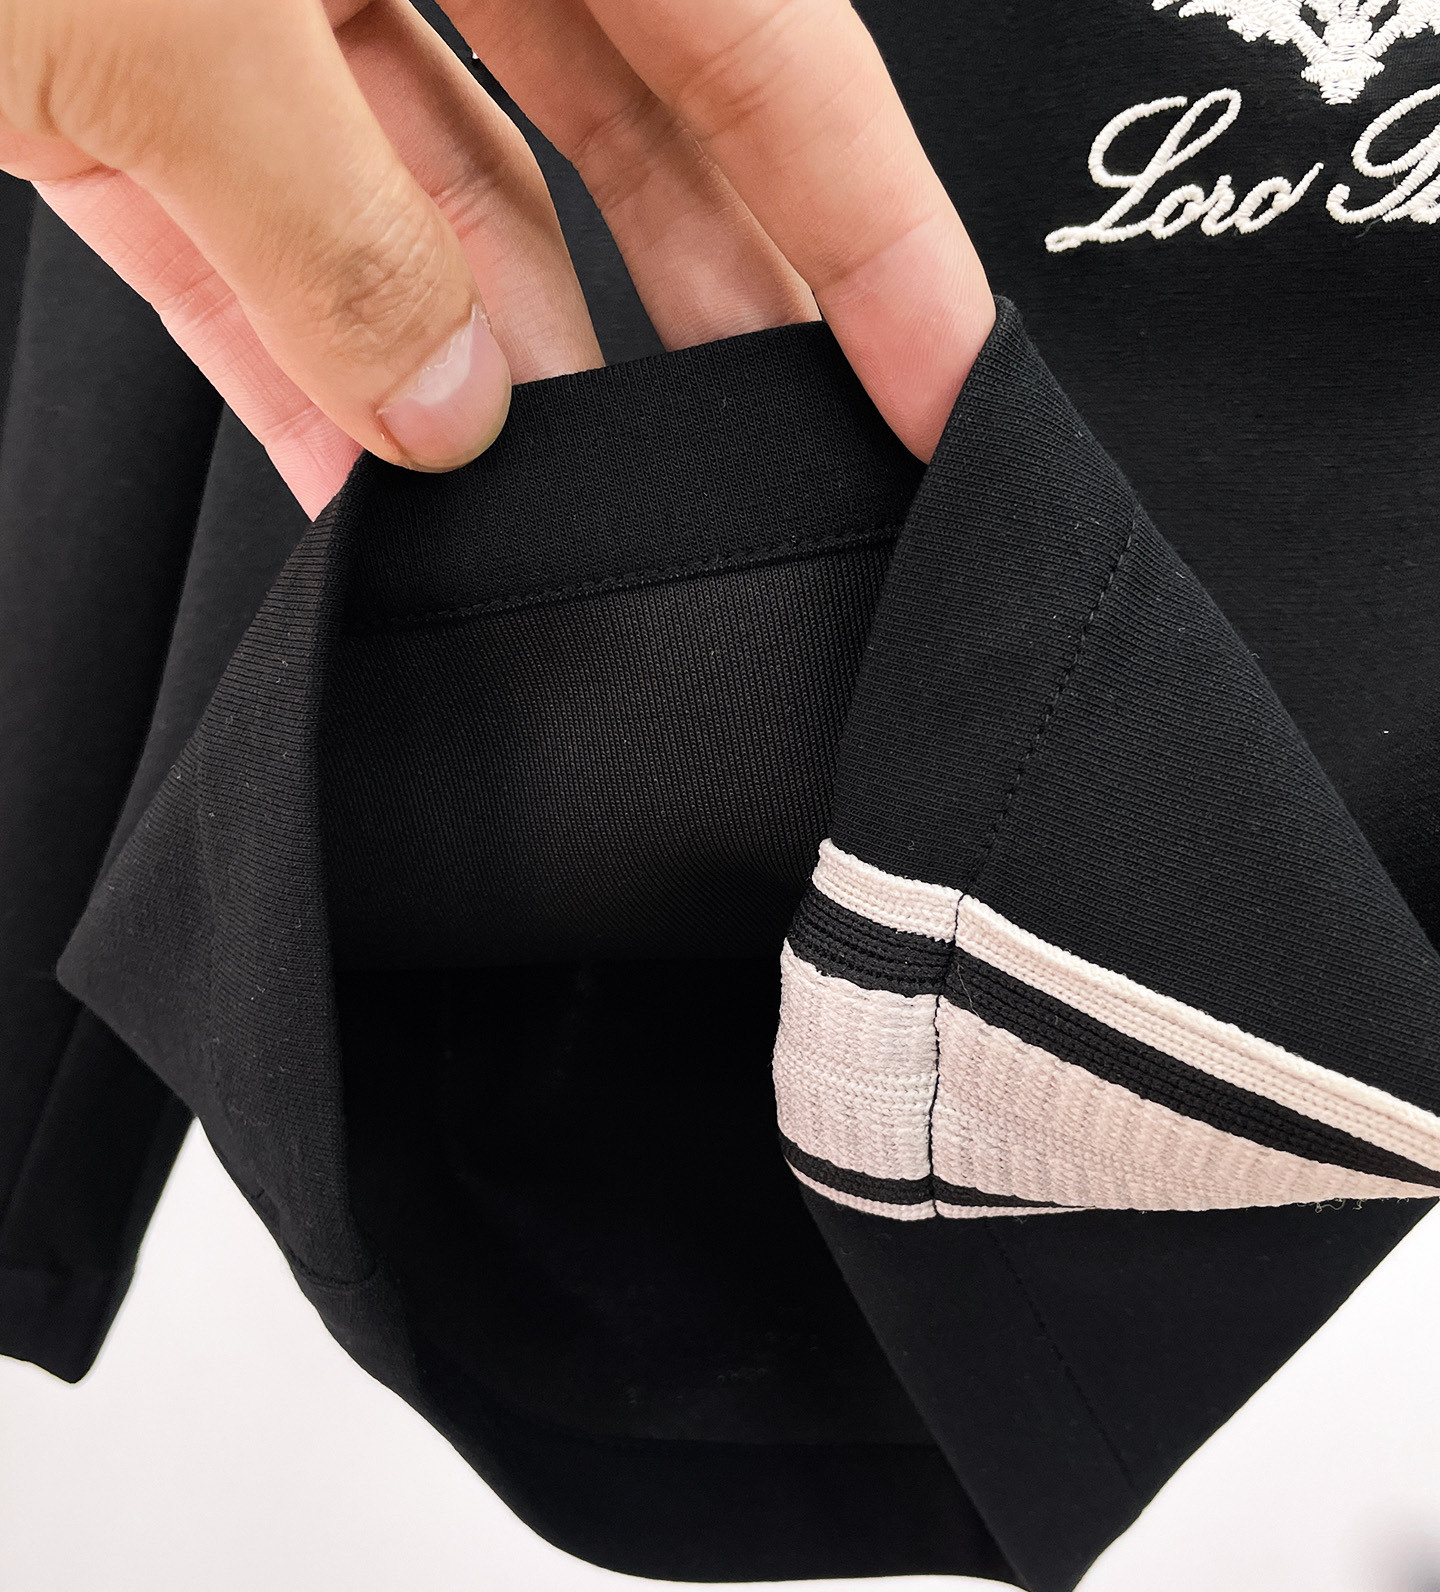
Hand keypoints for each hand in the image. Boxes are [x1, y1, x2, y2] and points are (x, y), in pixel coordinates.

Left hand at [0, 0, 993, 515]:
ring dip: (485, 361)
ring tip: (558, 530)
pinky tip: (356, 481)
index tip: (957, 387)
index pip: (762, 34)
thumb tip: (445, 403)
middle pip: (624, 113)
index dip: (874, 225)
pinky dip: (289, 344)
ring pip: (427, 182)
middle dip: (703, 310)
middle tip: (787, 483)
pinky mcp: (108, 55)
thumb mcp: (154, 12)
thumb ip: (326, 221)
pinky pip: (238, 217)